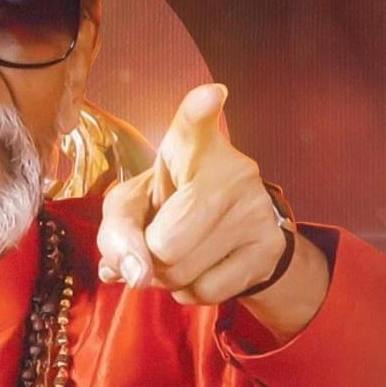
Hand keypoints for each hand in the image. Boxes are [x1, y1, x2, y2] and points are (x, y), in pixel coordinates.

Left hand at [96, 84, 329, 336]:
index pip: (193, 124)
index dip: (198, 112)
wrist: (231, 235)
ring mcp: (255, 208)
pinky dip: (190, 291)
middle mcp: (231, 168)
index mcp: (190, 144)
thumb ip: (115, 234)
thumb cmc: (168, 208)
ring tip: (180, 254)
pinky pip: (206, 291)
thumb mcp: (130, 208)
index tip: (209, 95)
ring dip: (166, 279)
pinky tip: (202, 268)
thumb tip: (135, 275)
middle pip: (163, 244)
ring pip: (181, 273)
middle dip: (148, 258)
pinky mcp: (270, 246)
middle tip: (158, 243)